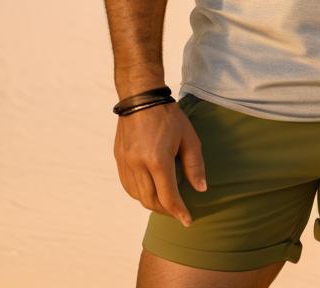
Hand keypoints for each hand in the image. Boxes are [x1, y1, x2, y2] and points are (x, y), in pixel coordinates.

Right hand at [113, 101, 207, 227]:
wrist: (141, 98)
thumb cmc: (169, 116)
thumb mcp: (189, 138)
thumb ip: (194, 165)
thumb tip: (200, 190)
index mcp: (157, 160)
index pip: (168, 197)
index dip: (179, 212)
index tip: (188, 221)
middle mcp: (138, 165)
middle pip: (151, 201)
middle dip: (166, 211)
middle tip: (179, 212)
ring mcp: (125, 164)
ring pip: (138, 197)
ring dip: (152, 204)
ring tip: (167, 203)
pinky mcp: (119, 160)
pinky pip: (128, 187)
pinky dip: (140, 194)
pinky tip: (150, 191)